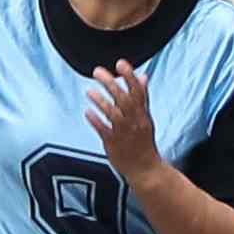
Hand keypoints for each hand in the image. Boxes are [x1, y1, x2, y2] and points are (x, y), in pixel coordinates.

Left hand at [86, 61, 163, 185]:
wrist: (146, 169)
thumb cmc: (144, 142)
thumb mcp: (146, 117)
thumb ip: (142, 97)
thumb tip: (143, 76)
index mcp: (143, 114)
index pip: (138, 91)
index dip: (129, 77)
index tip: (121, 63)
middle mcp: (134, 121)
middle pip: (124, 99)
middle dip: (111, 84)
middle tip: (97, 72)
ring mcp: (124, 133)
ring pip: (113, 114)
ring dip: (101, 101)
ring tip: (89, 90)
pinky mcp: (114, 144)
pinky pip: (104, 130)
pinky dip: (96, 120)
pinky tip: (87, 112)